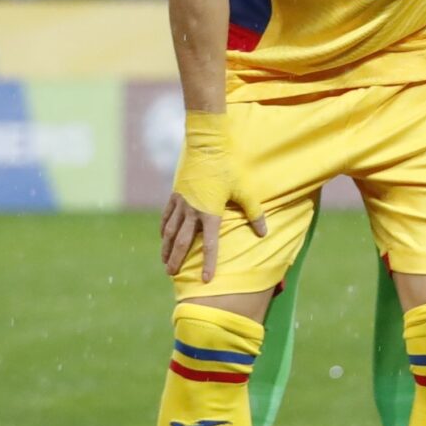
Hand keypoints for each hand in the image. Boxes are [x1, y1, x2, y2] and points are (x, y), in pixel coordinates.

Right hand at [162, 110, 261, 281]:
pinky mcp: (174, 195)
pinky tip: (162, 238)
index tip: (206, 279)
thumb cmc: (228, 169)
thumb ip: (253, 213)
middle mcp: (192, 212)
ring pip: (169, 232)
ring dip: (166, 248)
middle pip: (181, 242)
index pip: (209, 245)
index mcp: (210, 213)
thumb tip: (263, 232)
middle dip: (176, 260)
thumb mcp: (245, 191)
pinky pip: (166, 217)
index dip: (208, 263)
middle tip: (172, 275)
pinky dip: (164, 229)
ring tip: (165, 262)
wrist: (207, 147)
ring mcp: (180, 204)